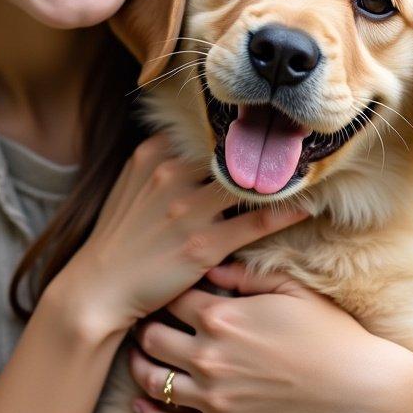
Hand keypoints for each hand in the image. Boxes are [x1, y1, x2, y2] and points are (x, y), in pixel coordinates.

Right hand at [60, 134, 310, 338]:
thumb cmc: (119, 238)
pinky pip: (254, 222)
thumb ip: (160, 160)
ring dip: (280, 178)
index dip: (237, 131)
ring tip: (313, 173)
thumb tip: (191, 143)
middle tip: (299, 144)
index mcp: (152, 155)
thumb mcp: (130, 185)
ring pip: (247, 183)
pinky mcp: (202, 245)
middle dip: (263, 149)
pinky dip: (285, 212)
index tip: (267, 125)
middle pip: (230, 152)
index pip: (205, 132)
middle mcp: (170, 175)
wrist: (99, 287)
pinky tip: (306, 206)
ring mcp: (187, 210)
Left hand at [128, 261, 408, 412]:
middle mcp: (208, 355)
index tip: (162, 289)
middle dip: (142, 326)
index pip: (169, 297)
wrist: (356, 390)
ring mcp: (213, 397)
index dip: (162, 290)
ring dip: (138, 366)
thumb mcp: (289, 287)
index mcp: (222, 316)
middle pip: (150, 337)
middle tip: (142, 320)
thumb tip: (209, 262)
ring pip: (152, 380)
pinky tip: (142, 404)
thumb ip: (243, 273)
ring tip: (139, 356)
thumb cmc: (327, 332)